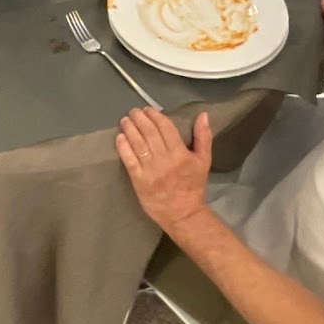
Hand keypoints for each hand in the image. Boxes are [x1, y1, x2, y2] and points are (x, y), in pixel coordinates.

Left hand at [115, 108, 213, 232]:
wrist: (183, 213)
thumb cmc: (193, 186)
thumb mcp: (204, 160)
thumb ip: (204, 137)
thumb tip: (203, 115)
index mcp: (180, 153)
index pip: (165, 127)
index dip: (155, 115)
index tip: (148, 109)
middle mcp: (164, 159)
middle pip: (149, 132)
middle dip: (140, 118)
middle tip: (134, 111)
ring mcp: (150, 170)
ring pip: (137, 143)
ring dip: (130, 129)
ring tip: (125, 120)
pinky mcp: (139, 180)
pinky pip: (129, 160)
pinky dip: (123, 147)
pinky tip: (120, 137)